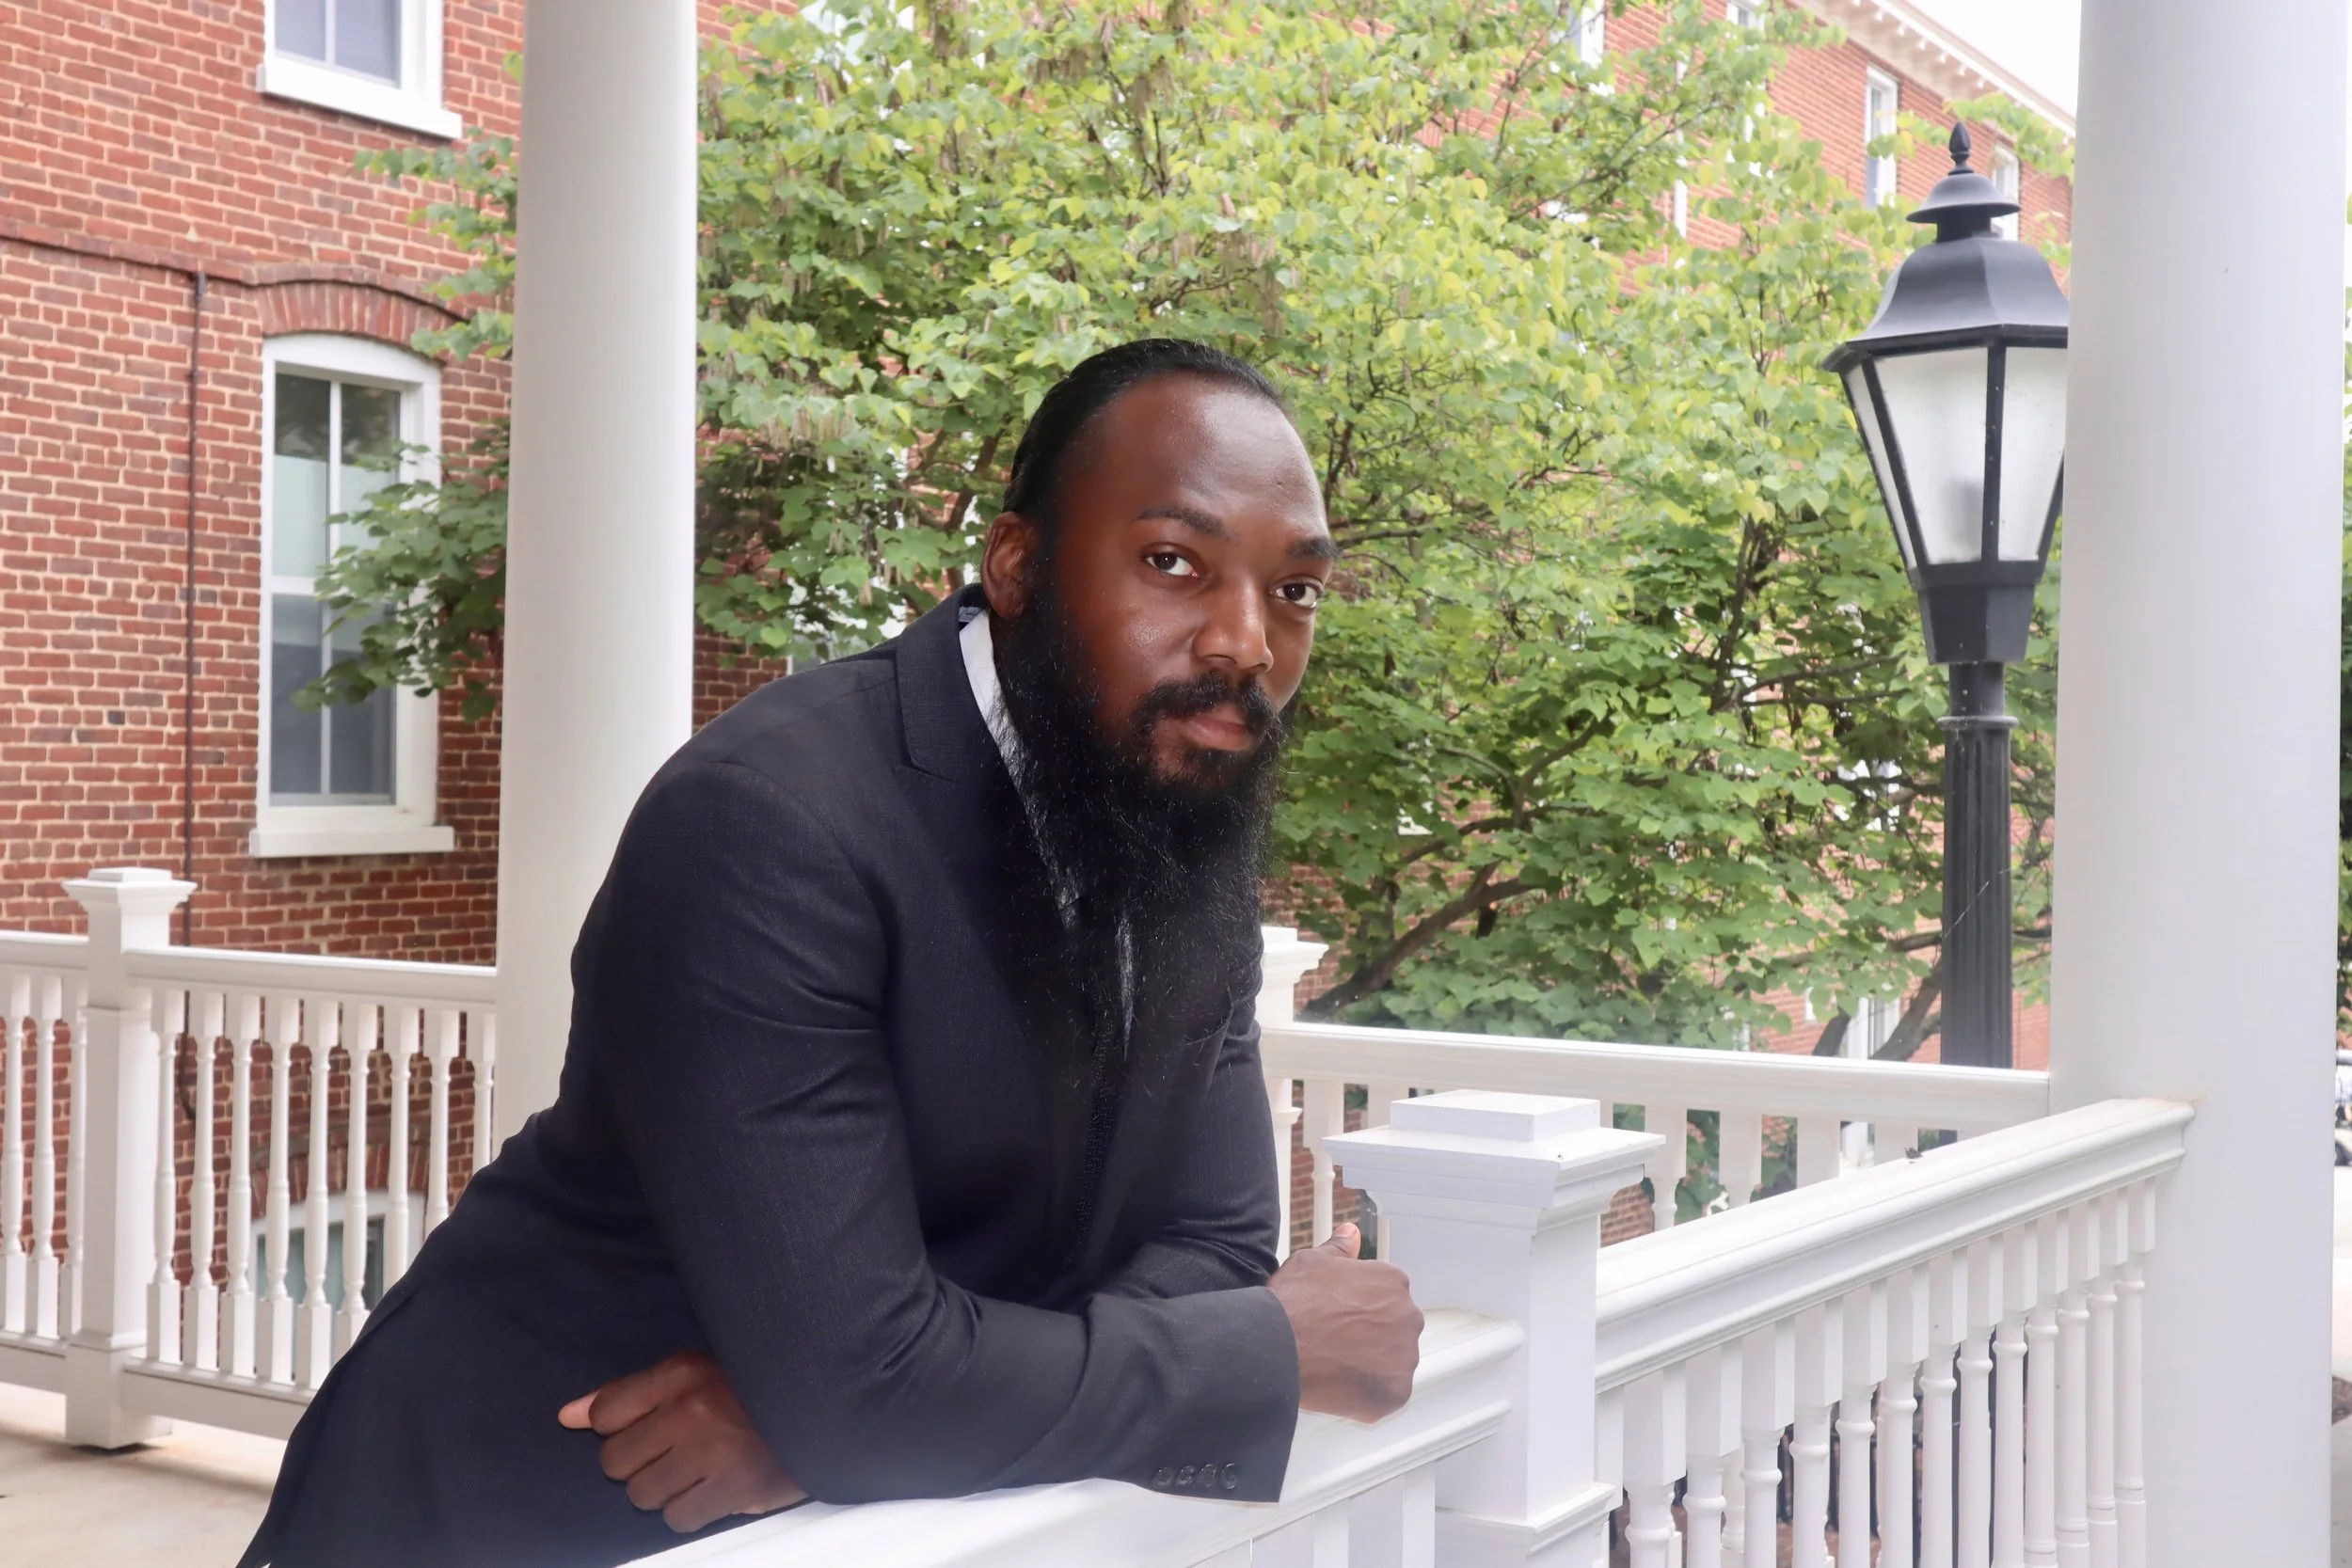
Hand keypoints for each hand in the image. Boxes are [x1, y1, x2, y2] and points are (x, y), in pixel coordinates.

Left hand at [558, 1351, 806, 1532]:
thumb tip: (568, 1416)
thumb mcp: (695, 1374)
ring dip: (664, 1490)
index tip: (643, 1431)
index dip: (616, 1429)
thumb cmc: (754, 1390)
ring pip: (642, 1494)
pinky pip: (678, 1518)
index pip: (607, 1411)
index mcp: (682, 1372)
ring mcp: (711, 1450)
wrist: (823, 1405)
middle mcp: (692, 1408)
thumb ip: (630, 1394)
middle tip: (671, 1454)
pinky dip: (690, 1511)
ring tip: (694, 1472)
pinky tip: (711, 1489)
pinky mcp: (732, 1488)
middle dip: (637, 1464)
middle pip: (615, 1460)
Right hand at [1265, 1222, 1422, 1422]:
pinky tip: (1340, 1382)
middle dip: (1370, 1334)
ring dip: (1370, 1362)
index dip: (1358, 1308)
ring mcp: (1405, 1357)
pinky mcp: (1397, 1392)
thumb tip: (1352, 1232)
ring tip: (1334, 1363)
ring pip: (1392, 1360)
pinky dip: (1368, 1390)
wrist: (1277, 1348)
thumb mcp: (1312, 1262)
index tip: (1337, 1316)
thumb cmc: (1294, 1302)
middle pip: (1393, 1327)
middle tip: (1334, 1341)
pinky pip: (1387, 1391)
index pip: (1386, 1296)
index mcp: (1393, 1282)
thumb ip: (1340, 1247)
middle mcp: (1408, 1316)